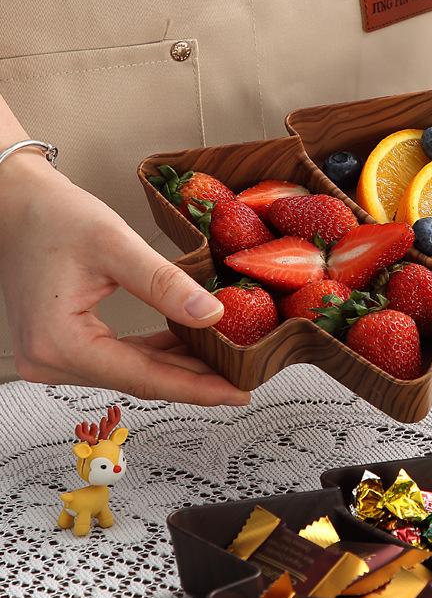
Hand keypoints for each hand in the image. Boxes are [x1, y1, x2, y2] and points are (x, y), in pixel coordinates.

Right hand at [0, 152, 249, 405]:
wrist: (13, 204)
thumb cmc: (52, 217)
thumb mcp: (115, 244)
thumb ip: (165, 284)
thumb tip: (213, 316)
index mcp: (59, 342)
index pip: (143, 377)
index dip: (196, 387)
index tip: (237, 393)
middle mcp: (51, 360)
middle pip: (139, 380)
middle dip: (194, 381)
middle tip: (242, 382)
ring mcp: (54, 357)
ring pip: (132, 372)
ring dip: (178, 369)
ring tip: (225, 365)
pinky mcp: (63, 346)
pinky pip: (121, 358)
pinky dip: (157, 354)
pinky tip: (190, 347)